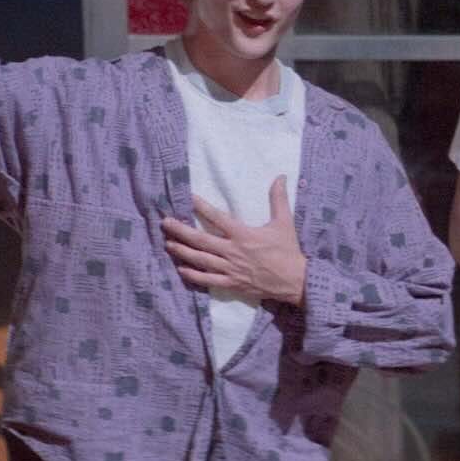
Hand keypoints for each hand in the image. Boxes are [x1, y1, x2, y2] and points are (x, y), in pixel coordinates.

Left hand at [162, 176, 307, 304]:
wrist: (294, 280)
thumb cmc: (288, 251)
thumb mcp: (284, 222)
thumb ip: (278, 199)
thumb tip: (281, 177)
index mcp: (243, 234)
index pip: (217, 217)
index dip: (201, 207)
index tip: (187, 198)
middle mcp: (232, 251)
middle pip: (201, 240)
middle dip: (181, 231)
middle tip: (166, 223)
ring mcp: (230, 269)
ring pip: (201, 260)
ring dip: (183, 252)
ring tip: (168, 244)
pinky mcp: (231, 283)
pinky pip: (208, 280)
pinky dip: (194, 275)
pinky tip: (182, 270)